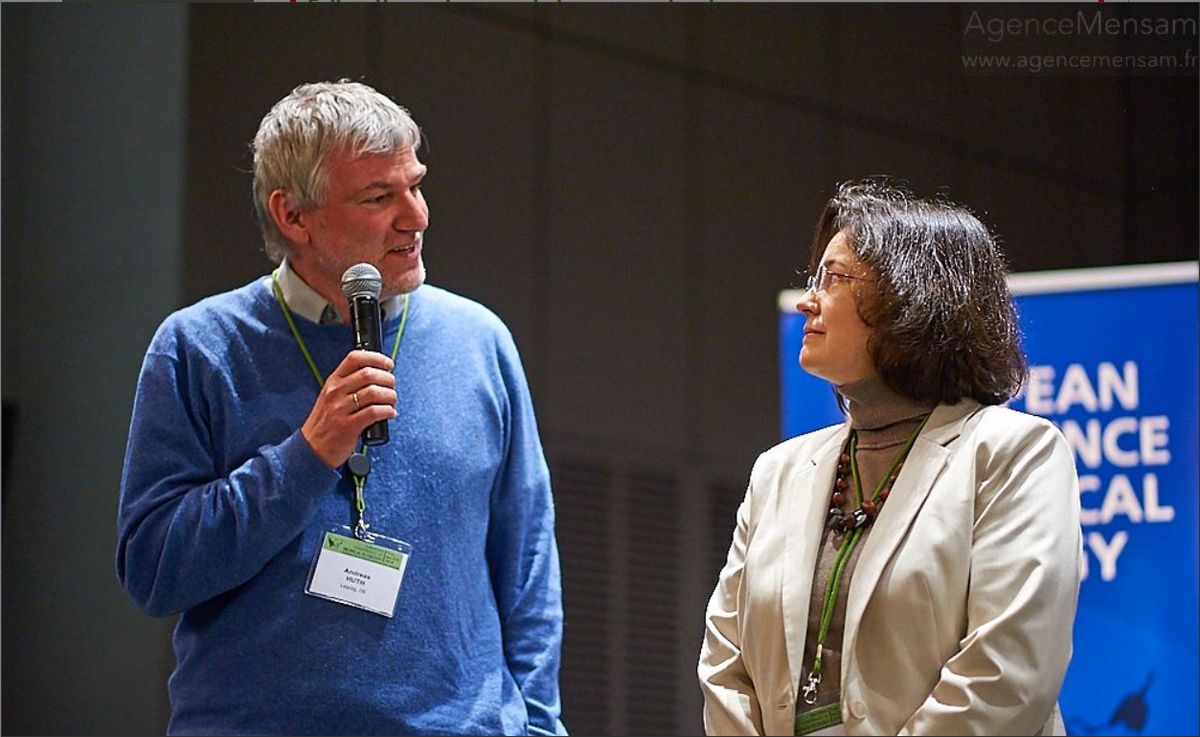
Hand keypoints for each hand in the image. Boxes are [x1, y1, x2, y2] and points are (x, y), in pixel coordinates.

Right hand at [300, 350, 397, 467]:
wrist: (311, 448)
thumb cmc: (326, 423)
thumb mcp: (331, 397)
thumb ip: (349, 385)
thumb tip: (379, 375)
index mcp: (333, 382)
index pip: (355, 358)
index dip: (376, 358)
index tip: (388, 365)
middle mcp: (335, 392)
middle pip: (369, 374)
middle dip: (388, 379)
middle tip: (392, 387)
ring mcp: (340, 409)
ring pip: (374, 392)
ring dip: (390, 396)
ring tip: (392, 402)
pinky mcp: (348, 426)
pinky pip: (374, 412)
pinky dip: (388, 411)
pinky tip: (390, 413)